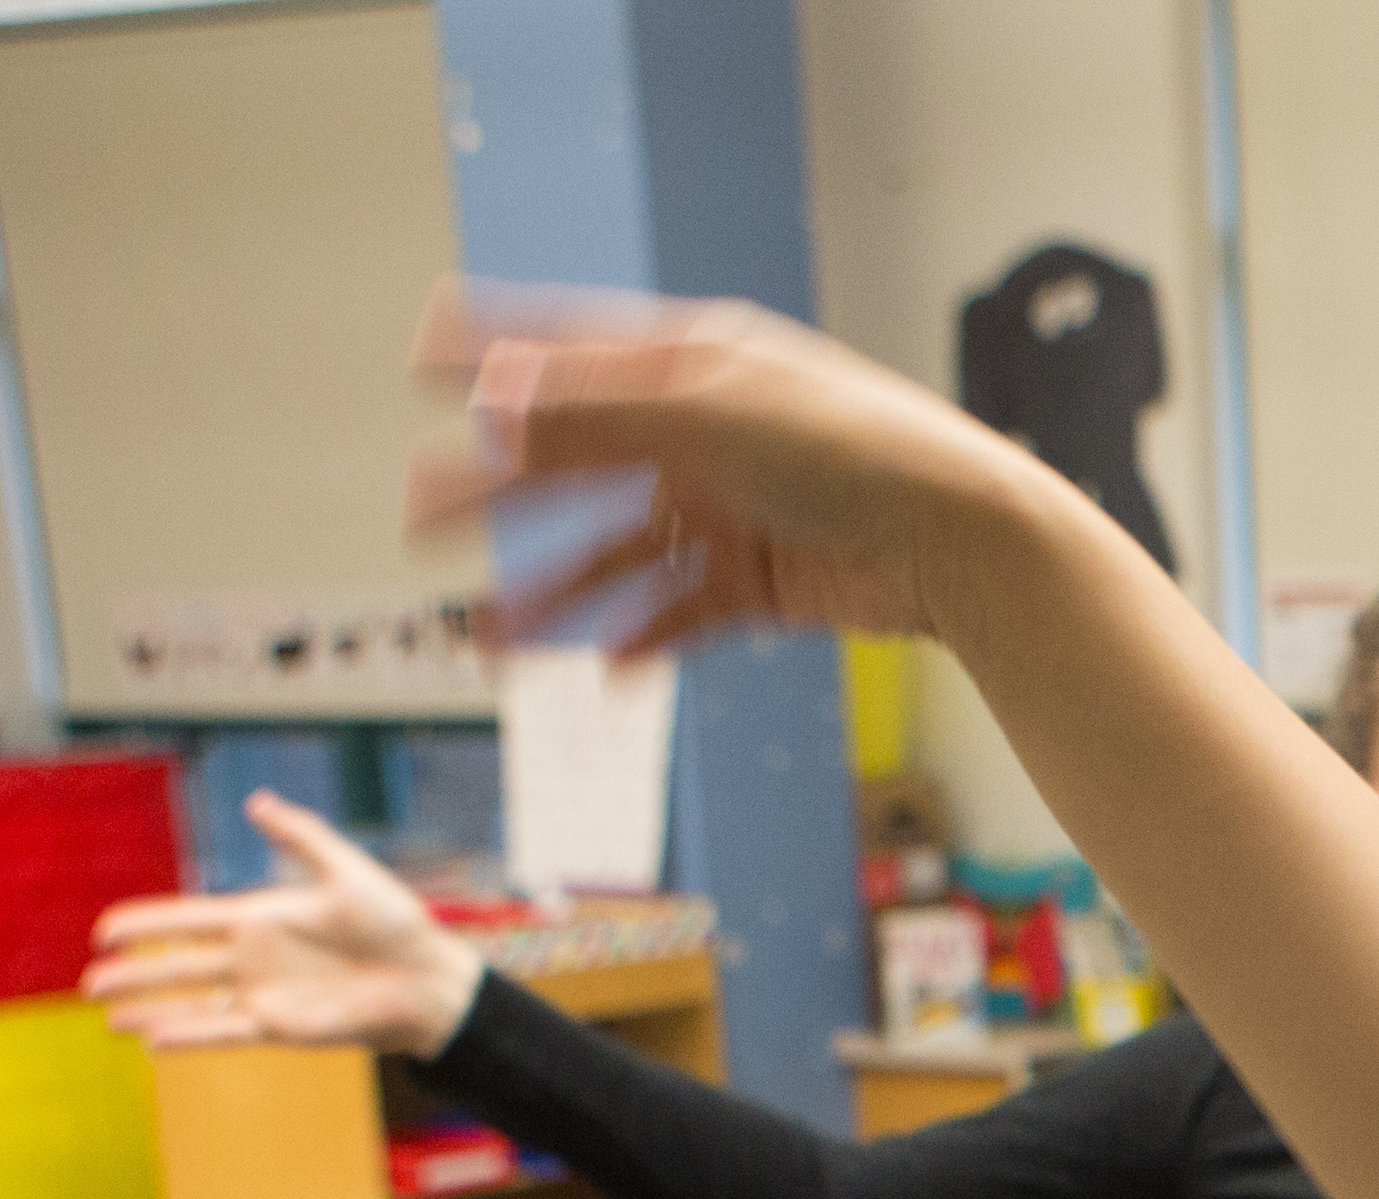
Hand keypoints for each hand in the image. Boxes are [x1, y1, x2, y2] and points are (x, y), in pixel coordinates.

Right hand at [80, 791, 488, 1058]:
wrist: (426, 978)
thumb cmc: (395, 922)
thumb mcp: (347, 870)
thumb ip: (301, 836)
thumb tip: (257, 801)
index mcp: (259, 917)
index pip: (187, 919)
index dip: (145, 923)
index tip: (104, 929)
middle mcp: (252, 958)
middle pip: (176, 965)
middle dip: (132, 974)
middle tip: (87, 983)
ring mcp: (263, 995)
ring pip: (192, 1004)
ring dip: (150, 1010)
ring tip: (107, 1019)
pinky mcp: (282, 1028)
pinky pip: (226, 1032)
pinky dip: (191, 1036)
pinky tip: (154, 1041)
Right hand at [407, 282, 1053, 659]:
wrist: (962, 542)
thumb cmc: (852, 449)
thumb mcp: (707, 414)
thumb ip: (597, 413)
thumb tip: (490, 405)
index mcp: (693, 365)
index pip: (571, 350)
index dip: (495, 350)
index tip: (421, 350)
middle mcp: (705, 435)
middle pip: (574, 464)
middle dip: (494, 495)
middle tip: (415, 522)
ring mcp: (731, 511)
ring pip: (617, 555)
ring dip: (552, 595)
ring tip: (487, 639)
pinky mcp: (762, 584)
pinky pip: (680, 616)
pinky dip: (641, 640)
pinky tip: (602, 668)